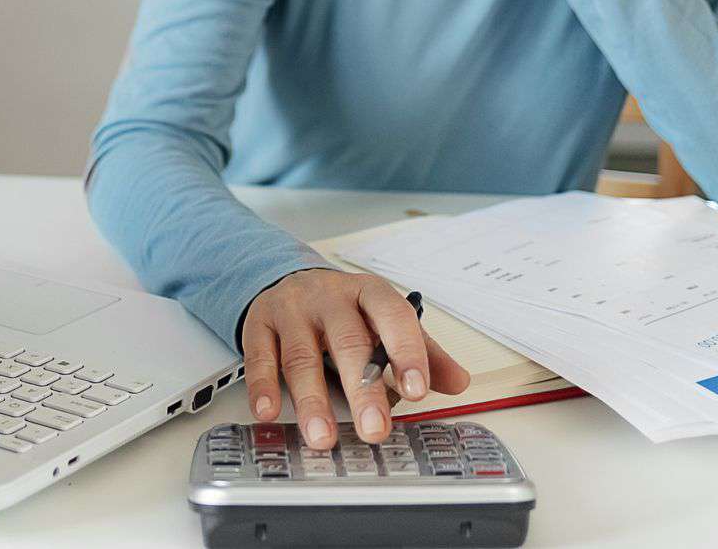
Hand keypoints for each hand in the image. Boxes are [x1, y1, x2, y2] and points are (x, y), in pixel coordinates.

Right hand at [240, 269, 470, 448]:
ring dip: (312, 400)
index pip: (392, 316)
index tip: (417, 390)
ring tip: (323, 437)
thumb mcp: (386, 322)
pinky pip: (259, 356)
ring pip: (301, 355)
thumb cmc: (346, 310)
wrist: (292, 281)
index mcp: (368, 294)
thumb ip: (423, 352)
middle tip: (375, 428)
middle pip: (347, 341)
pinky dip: (264, 386)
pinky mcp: (259, 323)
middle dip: (362, 389)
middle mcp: (329, 298)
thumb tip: (458, 382)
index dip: (406, 352)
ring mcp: (292, 309)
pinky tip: (270, 412)